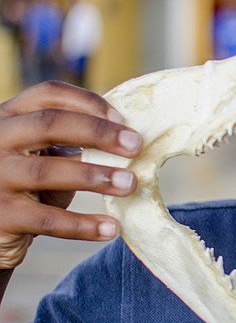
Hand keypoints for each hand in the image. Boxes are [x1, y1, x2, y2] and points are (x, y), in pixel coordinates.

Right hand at [0, 81, 141, 269]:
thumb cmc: (28, 186)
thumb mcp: (43, 155)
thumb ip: (73, 140)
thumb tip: (129, 137)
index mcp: (10, 118)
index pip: (48, 94)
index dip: (88, 102)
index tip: (123, 119)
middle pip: (49, 123)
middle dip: (98, 133)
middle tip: (135, 146)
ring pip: (47, 171)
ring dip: (96, 177)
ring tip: (130, 184)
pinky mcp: (1, 216)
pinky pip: (47, 219)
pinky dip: (83, 225)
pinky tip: (110, 228)